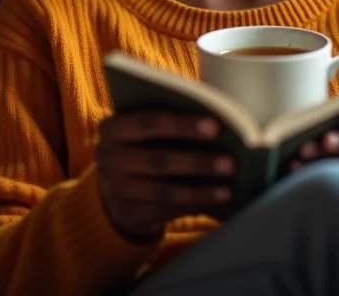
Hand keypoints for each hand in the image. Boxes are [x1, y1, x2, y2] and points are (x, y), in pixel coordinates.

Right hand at [96, 112, 234, 241]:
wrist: (116, 184)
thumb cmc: (143, 144)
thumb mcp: (144, 131)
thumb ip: (168, 124)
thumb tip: (216, 125)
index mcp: (113, 128)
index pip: (149, 123)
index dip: (183, 125)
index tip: (216, 126)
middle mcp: (108, 159)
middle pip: (158, 160)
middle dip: (197, 162)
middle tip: (230, 162)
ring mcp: (115, 190)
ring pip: (162, 191)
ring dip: (199, 191)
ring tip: (227, 189)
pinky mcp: (127, 214)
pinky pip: (163, 211)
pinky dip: (192, 205)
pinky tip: (213, 201)